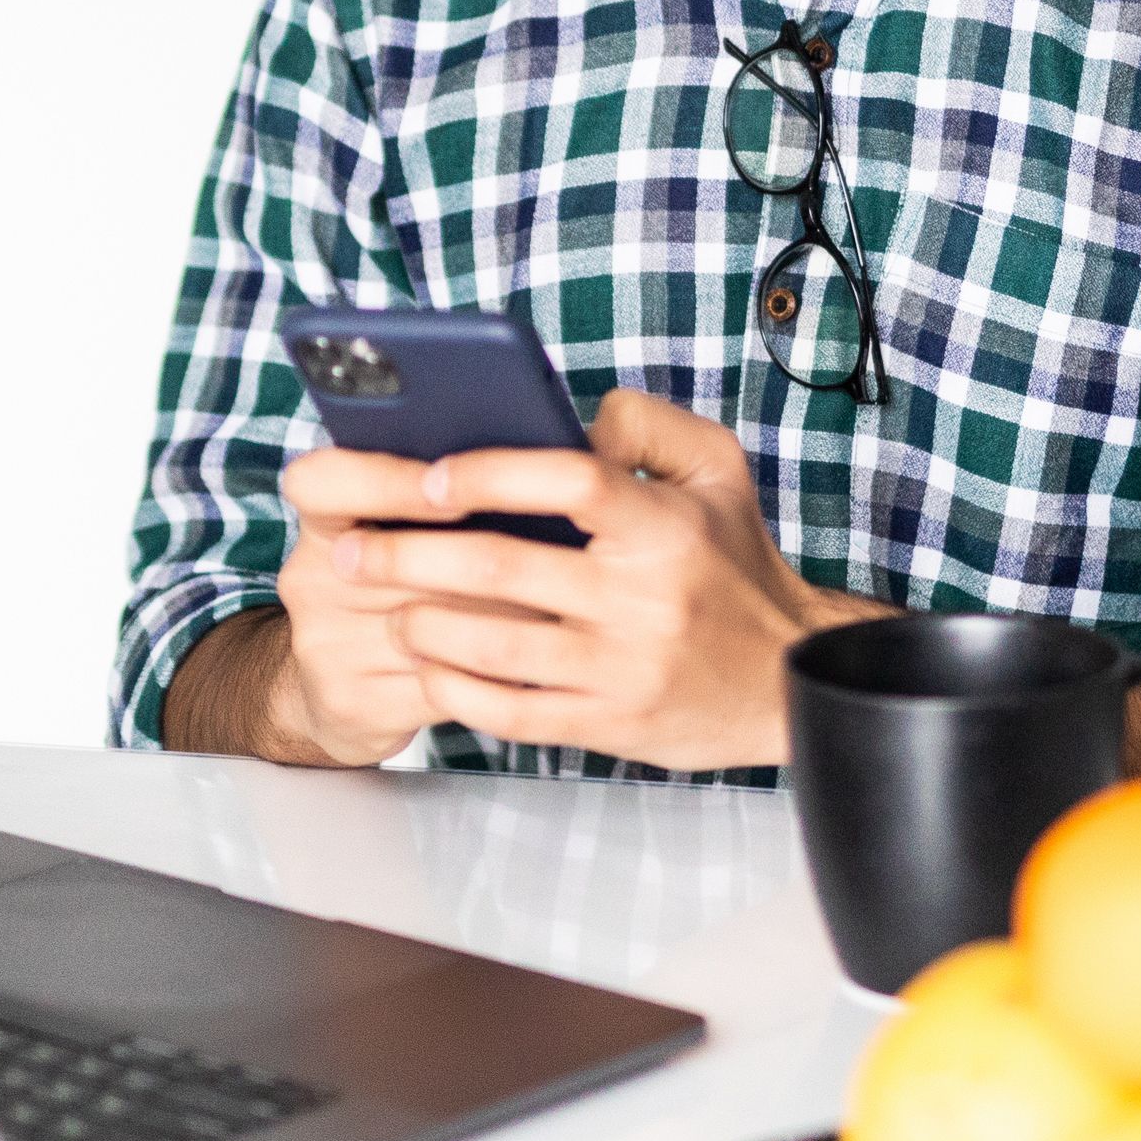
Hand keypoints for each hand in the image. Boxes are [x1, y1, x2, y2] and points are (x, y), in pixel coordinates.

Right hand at [250, 444, 544, 765]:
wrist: (336, 699)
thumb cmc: (390, 599)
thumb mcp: (388, 541)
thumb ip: (434, 507)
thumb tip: (529, 473)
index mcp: (321, 525)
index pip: (322, 482)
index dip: (388, 482)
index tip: (449, 488)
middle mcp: (310, 582)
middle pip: (401, 561)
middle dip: (483, 561)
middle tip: (543, 554)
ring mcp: (325, 648)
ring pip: (433, 624)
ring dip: (501, 616)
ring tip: (550, 606)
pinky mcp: (353, 703)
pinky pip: (442, 681)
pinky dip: (491, 672)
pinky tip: (526, 660)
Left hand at [350, 390, 872, 768]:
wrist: (789, 677)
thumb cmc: (736, 565)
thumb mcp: (718, 471)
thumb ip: (647, 424)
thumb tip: (573, 416)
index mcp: (664, 527)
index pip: (569, 481)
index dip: (491, 473)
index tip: (429, 477)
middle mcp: (644, 598)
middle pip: (505, 569)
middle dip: (410, 557)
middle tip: (351, 549)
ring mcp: (623, 668)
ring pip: (495, 646)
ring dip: (423, 623)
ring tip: (384, 604)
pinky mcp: (609, 724)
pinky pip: (512, 712)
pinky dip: (457, 689)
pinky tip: (426, 665)